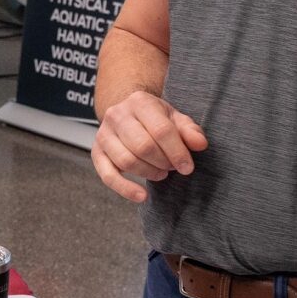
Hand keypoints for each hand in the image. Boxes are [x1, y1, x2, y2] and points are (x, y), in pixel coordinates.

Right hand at [90, 90, 207, 201]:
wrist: (127, 114)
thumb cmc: (154, 119)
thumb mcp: (174, 118)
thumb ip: (189, 131)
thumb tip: (200, 144)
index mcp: (139, 102)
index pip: (161, 130)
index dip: (177, 152)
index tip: (187, 167)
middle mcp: (117, 115)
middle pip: (143, 146)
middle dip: (163, 162)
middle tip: (172, 167)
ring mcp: (103, 134)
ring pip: (127, 161)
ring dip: (149, 173)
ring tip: (161, 173)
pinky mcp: (96, 153)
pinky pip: (108, 176)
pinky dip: (125, 189)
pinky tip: (142, 196)